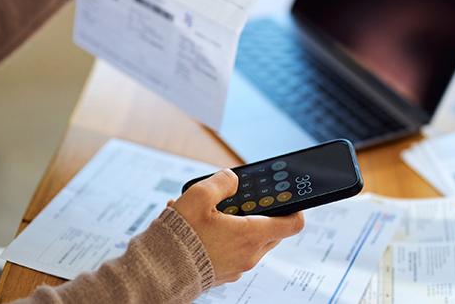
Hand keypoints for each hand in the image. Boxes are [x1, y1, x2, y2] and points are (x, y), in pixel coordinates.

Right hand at [168, 169, 305, 282]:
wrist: (160, 271)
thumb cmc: (180, 236)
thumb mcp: (198, 196)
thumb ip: (221, 182)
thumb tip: (232, 179)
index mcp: (251, 235)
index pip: (293, 224)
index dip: (295, 208)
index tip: (285, 199)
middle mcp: (249, 254)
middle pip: (272, 231)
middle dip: (261, 214)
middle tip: (240, 202)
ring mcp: (237, 267)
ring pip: (251, 242)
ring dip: (237, 226)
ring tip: (207, 214)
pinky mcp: (223, 274)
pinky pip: (233, 252)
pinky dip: (223, 239)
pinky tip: (198, 229)